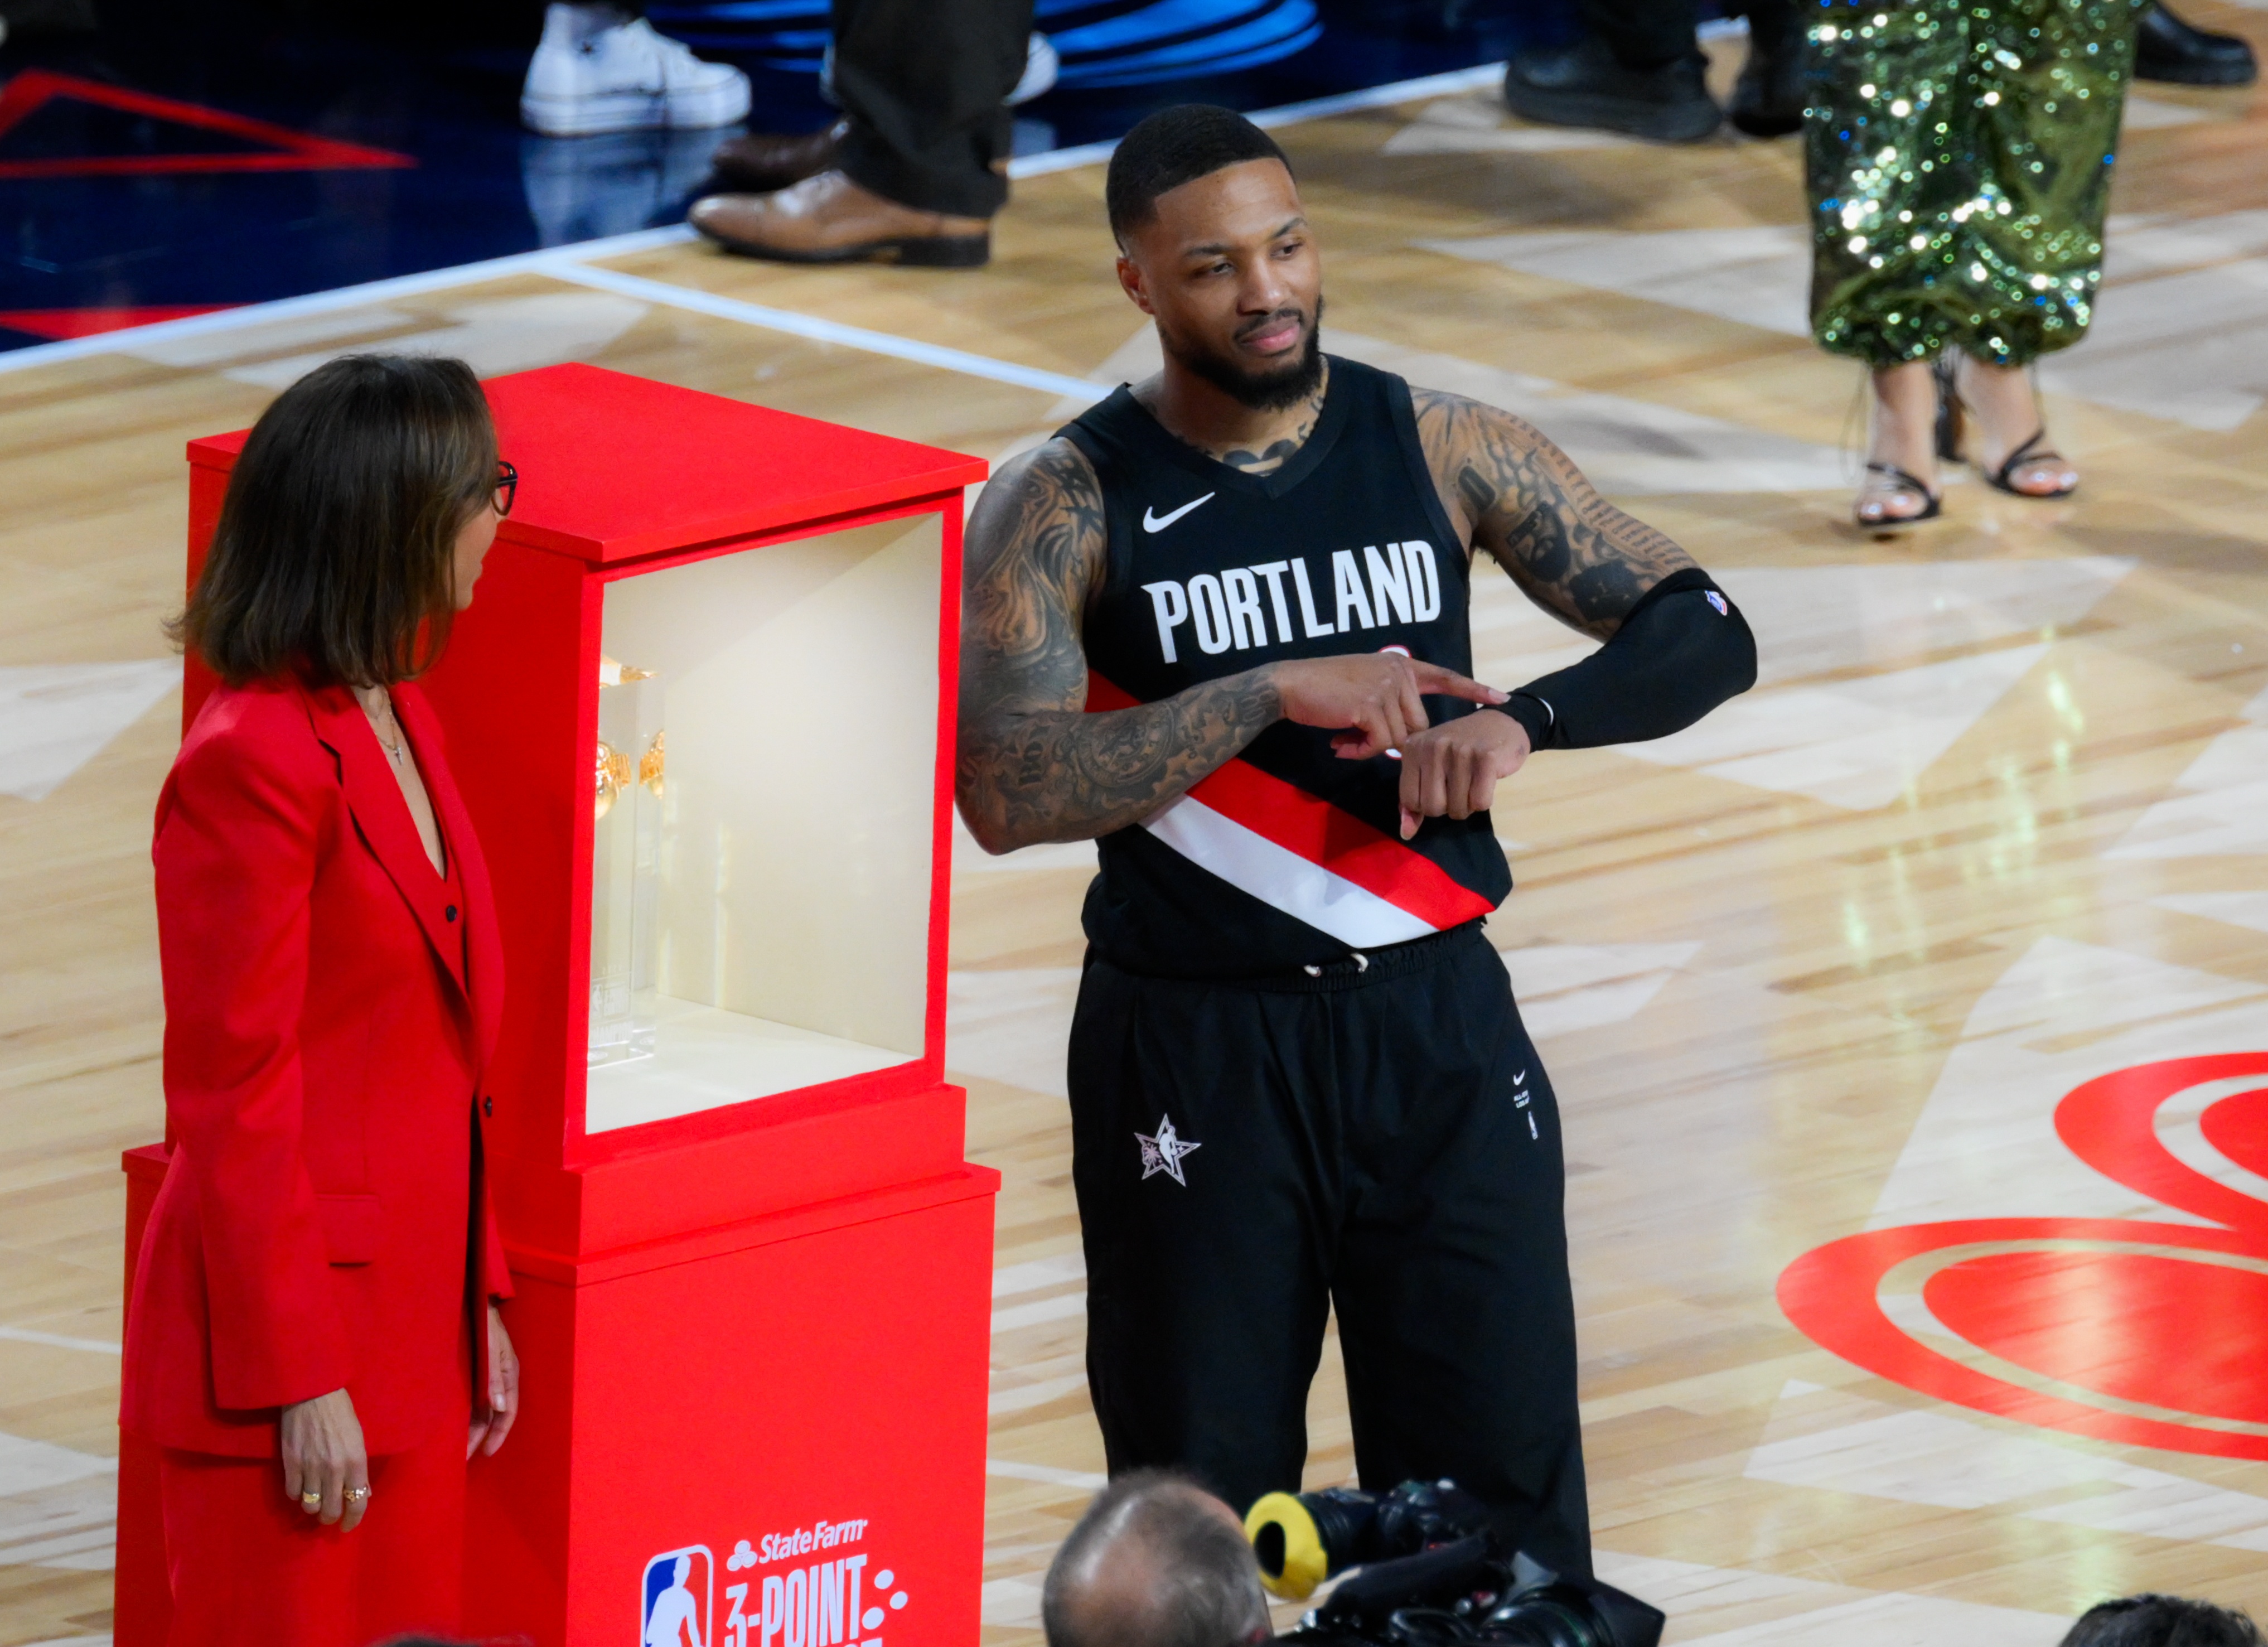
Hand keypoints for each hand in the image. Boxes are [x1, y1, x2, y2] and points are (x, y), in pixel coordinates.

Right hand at [280, 1387, 368, 1530]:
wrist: (312, 1394)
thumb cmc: (341, 1412)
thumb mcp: (359, 1438)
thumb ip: (359, 1468)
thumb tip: (363, 1492)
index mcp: (355, 1462)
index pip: (357, 1502)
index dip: (353, 1519)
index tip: (348, 1526)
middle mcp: (334, 1470)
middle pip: (331, 1510)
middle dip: (331, 1517)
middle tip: (330, 1515)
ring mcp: (310, 1468)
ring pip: (310, 1506)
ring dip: (313, 1507)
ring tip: (315, 1501)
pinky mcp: (290, 1464)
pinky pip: (293, 1493)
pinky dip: (297, 1495)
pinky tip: (301, 1487)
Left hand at [468, 1303, 518, 1458]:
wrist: (475, 1300)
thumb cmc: (486, 1324)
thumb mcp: (492, 1349)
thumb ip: (495, 1377)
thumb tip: (499, 1408)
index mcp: (510, 1375)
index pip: (508, 1412)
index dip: (498, 1434)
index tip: (485, 1453)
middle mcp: (501, 1379)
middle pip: (494, 1415)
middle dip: (481, 1437)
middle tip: (464, 1459)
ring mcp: (489, 1376)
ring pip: (483, 1409)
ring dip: (474, 1429)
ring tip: (459, 1448)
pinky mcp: (477, 1371)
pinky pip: (475, 1399)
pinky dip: (468, 1415)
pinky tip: (455, 1424)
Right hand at [1269, 654, 1507, 760]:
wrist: (1289, 685)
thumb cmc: (1322, 689)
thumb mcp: (1363, 686)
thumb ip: (1388, 701)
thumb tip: (1404, 739)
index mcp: (1399, 665)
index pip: (1444, 676)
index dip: (1473, 689)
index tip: (1501, 698)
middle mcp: (1397, 672)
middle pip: (1419, 725)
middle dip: (1392, 741)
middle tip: (1357, 741)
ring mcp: (1385, 687)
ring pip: (1401, 738)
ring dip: (1371, 747)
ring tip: (1344, 739)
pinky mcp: (1370, 706)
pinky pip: (1381, 744)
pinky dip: (1361, 751)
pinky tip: (1340, 744)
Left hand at [1396, 708, 1531, 838]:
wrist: (1500, 723)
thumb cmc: (1460, 751)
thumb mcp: (1429, 770)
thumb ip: (1413, 803)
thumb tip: (1406, 834)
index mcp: (1413, 749)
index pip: (1409, 801)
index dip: (1427, 805)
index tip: (1440, 788)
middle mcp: (1432, 746)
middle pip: (1433, 808)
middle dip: (1448, 808)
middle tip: (1459, 788)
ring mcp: (1459, 750)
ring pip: (1458, 808)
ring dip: (1468, 805)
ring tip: (1473, 783)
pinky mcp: (1486, 757)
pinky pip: (1480, 802)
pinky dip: (1484, 800)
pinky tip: (1486, 781)